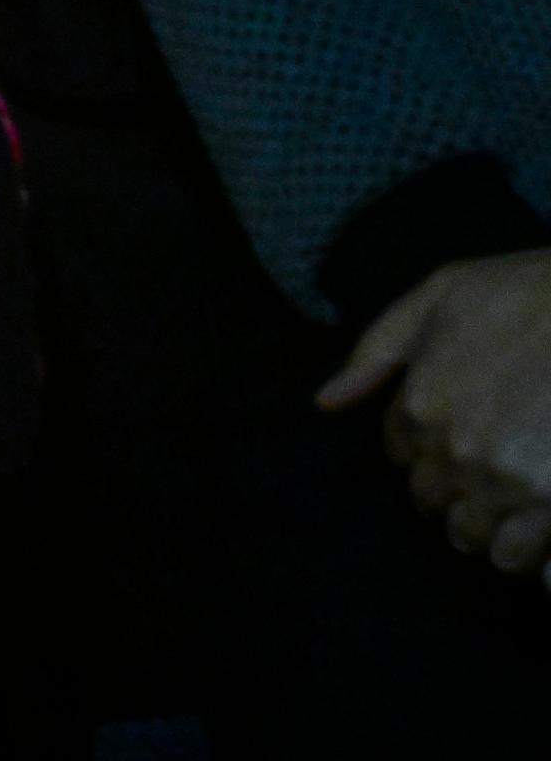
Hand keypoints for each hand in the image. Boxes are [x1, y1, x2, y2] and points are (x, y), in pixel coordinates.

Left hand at [322, 249, 550, 573]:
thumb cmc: (527, 290)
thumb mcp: (441, 295)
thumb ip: (378, 350)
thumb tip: (327, 402)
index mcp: (421, 405)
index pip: (402, 458)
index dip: (427, 454)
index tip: (454, 447)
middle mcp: (456, 453)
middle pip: (436, 506)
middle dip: (457, 497)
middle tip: (489, 484)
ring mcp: (509, 484)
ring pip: (482, 541)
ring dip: (495, 534)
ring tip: (519, 513)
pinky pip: (535, 564)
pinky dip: (537, 561)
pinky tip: (543, 546)